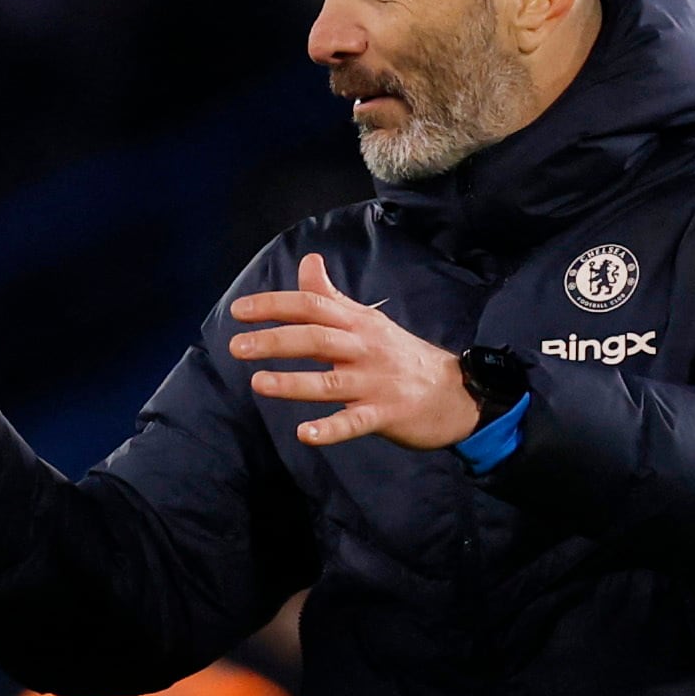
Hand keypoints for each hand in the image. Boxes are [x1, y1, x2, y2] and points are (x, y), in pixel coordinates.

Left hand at [228, 254, 479, 449]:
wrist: (457, 392)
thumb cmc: (401, 355)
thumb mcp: (367, 321)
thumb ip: (331, 297)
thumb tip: (308, 260)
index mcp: (357, 324)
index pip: (312, 306)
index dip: (274, 305)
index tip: (239, 310)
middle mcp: (364, 349)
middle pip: (317, 339)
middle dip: (276, 340)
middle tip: (237, 346)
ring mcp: (375, 383)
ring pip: (330, 382)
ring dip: (293, 383)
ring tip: (258, 383)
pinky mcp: (387, 414)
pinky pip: (355, 423)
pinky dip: (330, 430)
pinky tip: (305, 435)